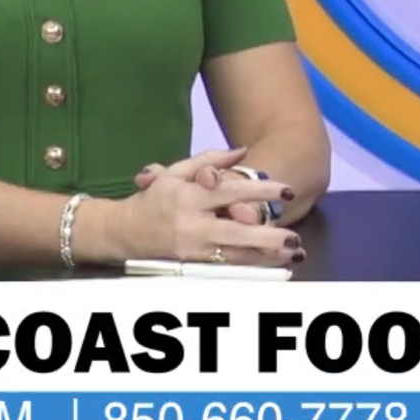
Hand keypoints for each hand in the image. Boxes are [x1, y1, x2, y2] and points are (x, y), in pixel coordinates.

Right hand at [111, 154, 303, 266]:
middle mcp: (192, 226)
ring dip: (266, 258)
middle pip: (235, 234)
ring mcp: (192, 251)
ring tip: (293, 255)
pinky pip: (227, 269)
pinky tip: (272, 265)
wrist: (125, 232)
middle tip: (295, 238)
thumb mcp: (175, 172)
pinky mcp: (193, 268)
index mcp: (189, 198)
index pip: (230, 192)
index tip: (287, 191)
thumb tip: (242, 150)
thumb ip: (209, 160)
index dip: (260, 191)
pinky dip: (251, 267)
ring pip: (234, 257)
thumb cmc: (155, 198)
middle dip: (267, 238)